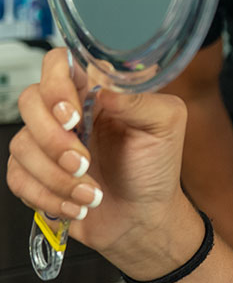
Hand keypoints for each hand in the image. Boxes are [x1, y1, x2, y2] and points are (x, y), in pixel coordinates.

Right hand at [7, 48, 190, 271]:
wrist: (144, 219)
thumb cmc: (156, 168)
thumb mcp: (164, 125)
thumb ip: (138, 100)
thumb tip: (104, 88)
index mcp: (98, 91)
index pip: (59, 63)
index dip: (56, 84)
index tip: (72, 115)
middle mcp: (69, 112)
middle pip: (30, 101)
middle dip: (53, 139)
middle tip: (83, 161)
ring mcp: (49, 142)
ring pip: (22, 144)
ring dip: (56, 176)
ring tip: (91, 192)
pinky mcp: (36, 173)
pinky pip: (17, 176)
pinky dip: (47, 196)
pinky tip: (77, 204)